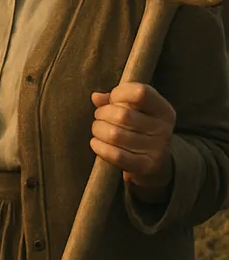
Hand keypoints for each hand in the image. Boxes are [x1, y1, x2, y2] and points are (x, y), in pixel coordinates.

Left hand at [91, 82, 175, 197]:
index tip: (112, 99)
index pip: (140, 93)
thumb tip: (96, 97)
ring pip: (115, 135)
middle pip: (123, 115)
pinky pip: (116, 155)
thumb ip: (114, 99)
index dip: (119, 93)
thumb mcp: (134, 109)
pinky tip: (96, 142)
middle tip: (99, 116)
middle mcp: (163, 129)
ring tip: (98, 129)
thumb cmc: (138, 128)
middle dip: (103, 113)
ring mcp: (156, 149)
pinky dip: (100, 147)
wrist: (155, 162)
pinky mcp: (145, 166)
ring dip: (98, 130)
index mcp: (163, 110)